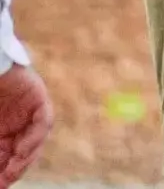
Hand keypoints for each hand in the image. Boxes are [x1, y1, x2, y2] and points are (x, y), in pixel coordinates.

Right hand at [0, 64, 53, 186]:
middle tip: (4, 183)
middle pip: (21, 153)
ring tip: (12, 172)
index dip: (4, 172)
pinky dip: (33, 139)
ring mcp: (29, 113)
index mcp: (2, 131)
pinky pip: (42, 123)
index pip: (7, 156)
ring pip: (34, 142)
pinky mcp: (39, 100)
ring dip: (24, 160)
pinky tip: (21, 151)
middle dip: (13, 170)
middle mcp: (17, 124)